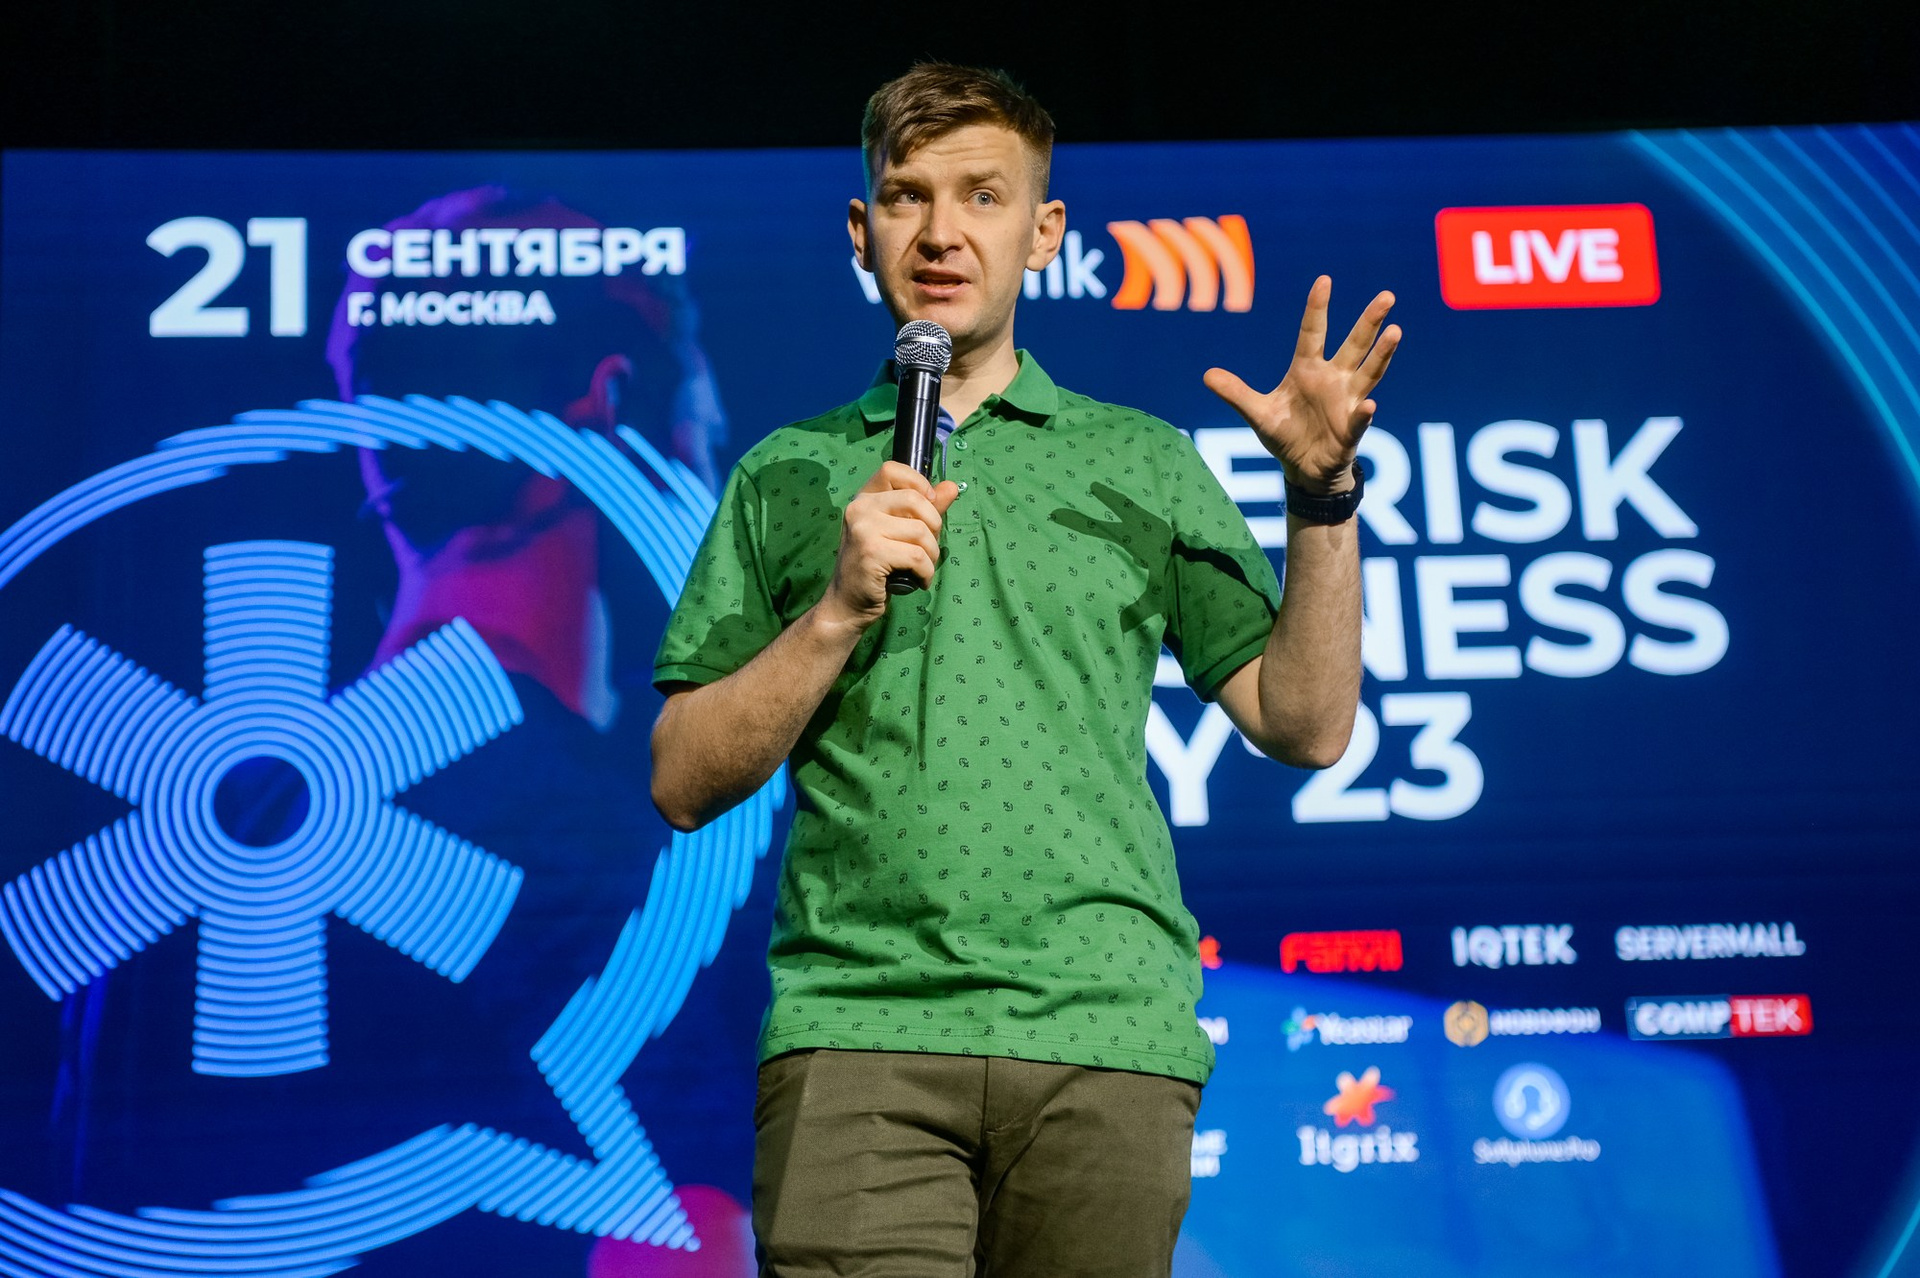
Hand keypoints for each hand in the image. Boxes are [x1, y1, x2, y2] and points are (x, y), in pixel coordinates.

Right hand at [820, 461, 960, 630]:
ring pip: (920, 531)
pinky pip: (917, 556)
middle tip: (927, 548)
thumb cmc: (877, 568)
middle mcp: (859, 508)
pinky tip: (918, 581)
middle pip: (915, 499)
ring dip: (931, 554)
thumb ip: (926, 509)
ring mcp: (862, 529)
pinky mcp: (871, 552)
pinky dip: (926, 572)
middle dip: (934, 526)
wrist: (848, 604)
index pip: (892, 469)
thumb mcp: (900, 533)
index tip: (928, 508)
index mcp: (864, 499)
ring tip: (922, 568)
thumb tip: (953, 486)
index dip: (918, 483)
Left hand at [1203, 276, 1400, 493]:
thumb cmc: (1286, 435)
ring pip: (1369, 373)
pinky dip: (1364, 414)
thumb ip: (1236, 393)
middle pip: (1354, 344)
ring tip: (1395, 331)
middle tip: (1387, 295)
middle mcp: (1333, 380)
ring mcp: (1347, 402)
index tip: (1324, 280)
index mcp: (1307, 370)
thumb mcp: (1257, 413)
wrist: (1304, 469)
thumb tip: (1206, 375)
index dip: (1318, 307)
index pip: (1313, 332)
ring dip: (1381, 354)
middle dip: (1369, 321)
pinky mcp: (1351, 429)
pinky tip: (1370, 405)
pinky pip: (1359, 419)